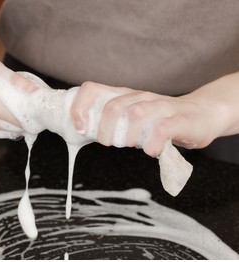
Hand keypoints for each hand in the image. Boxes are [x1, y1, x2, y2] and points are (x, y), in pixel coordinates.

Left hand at [71, 81, 222, 156]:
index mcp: (123, 95)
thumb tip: (84, 134)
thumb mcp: (132, 117)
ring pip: (136, 113)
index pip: (92, 89)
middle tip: (108, 143)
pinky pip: (163, 128)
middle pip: (113, 106)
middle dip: (104, 129)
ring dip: (127, 135)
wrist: (203, 114)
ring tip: (130, 145)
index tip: (79, 127)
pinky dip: (153, 143)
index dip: (80, 107)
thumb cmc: (161, 119)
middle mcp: (139, 97)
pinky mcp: (179, 119)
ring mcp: (160, 106)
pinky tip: (151, 151)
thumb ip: (112, 122)